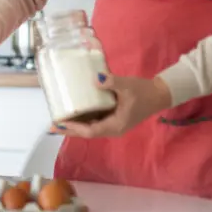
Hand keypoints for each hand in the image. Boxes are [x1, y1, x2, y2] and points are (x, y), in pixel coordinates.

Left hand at [50, 74, 172, 137]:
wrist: (159, 94)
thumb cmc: (144, 92)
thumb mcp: (128, 86)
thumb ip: (112, 82)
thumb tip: (96, 79)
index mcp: (116, 125)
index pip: (91, 130)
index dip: (74, 128)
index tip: (61, 123)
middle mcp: (112, 128)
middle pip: (87, 132)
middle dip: (70, 129)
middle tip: (52, 126)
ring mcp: (113, 124)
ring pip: (89, 128)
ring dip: (74, 125)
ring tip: (58, 120)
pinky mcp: (113, 118)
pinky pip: (94, 121)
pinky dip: (82, 119)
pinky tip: (72, 113)